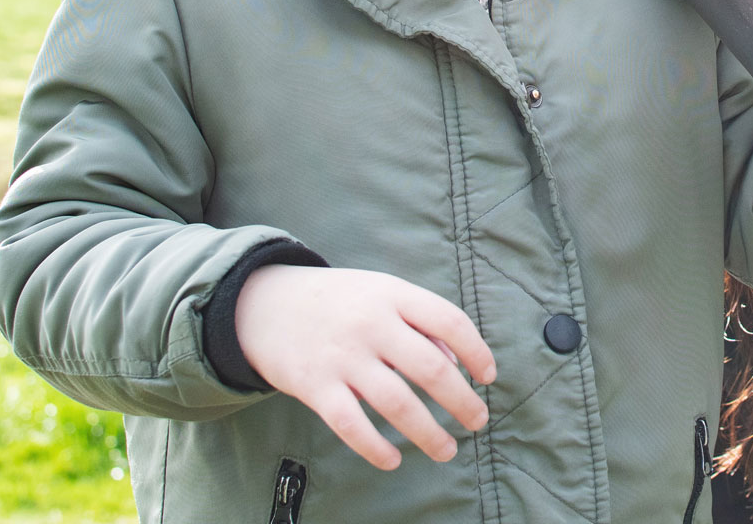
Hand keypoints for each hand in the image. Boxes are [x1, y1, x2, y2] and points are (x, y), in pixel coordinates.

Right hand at [235, 265, 496, 469]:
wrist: (264, 304)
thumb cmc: (338, 301)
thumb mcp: (381, 293)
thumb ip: (420, 322)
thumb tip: (458, 364)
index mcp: (392, 294)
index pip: (450, 321)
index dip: (477, 351)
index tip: (488, 378)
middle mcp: (371, 324)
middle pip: (431, 368)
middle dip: (462, 401)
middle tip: (478, 421)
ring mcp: (342, 356)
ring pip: (397, 403)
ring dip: (429, 433)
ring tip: (447, 450)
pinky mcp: (314, 387)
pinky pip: (352, 425)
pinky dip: (376, 447)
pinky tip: (393, 460)